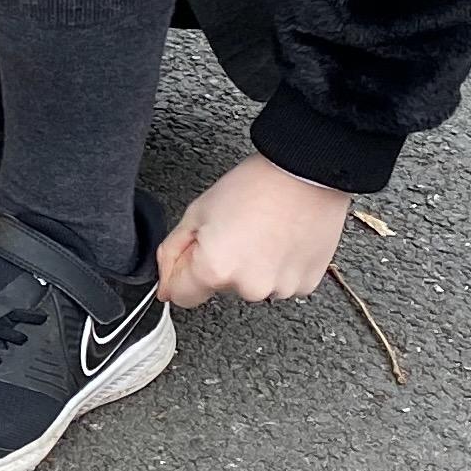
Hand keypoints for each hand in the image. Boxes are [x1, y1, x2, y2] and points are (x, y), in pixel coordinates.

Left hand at [159, 155, 354, 308]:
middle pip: (220, 288)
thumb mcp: (197, 211)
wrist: (306, 173)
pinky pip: (280, 282)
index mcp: (215, 270)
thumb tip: (165, 282)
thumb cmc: (256, 185)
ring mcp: (280, 289)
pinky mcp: (305, 285)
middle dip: (220, 265)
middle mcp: (248, 287)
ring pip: (252, 285)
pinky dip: (278, 267)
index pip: (181, 296)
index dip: (180, 274)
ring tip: (262, 233)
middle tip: (235, 231)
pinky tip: (281, 240)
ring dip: (252, 267)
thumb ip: (172, 251)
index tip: (191, 258)